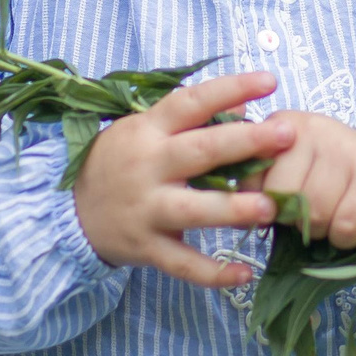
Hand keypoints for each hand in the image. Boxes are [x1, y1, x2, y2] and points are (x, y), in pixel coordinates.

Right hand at [73, 70, 290, 287]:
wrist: (68, 212)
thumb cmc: (119, 163)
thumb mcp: (146, 131)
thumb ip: (192, 118)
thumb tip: (246, 105)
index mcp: (148, 130)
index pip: (191, 102)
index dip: (229, 89)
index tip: (268, 80)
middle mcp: (148, 166)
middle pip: (199, 152)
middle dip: (245, 143)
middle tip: (287, 134)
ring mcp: (146, 209)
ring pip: (193, 210)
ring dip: (232, 209)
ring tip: (270, 208)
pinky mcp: (145, 247)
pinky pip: (182, 263)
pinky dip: (212, 273)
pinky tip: (244, 274)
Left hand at [250, 110, 355, 248]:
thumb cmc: (326, 172)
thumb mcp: (287, 165)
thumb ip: (257, 182)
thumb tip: (238, 215)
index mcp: (284, 125)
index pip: (252, 180)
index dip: (264, 204)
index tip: (280, 203)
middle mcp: (316, 129)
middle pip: (286, 197)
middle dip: (295, 220)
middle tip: (310, 213)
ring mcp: (350, 150)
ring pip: (315, 214)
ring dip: (321, 230)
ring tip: (331, 216)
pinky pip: (346, 225)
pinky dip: (345, 237)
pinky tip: (353, 222)